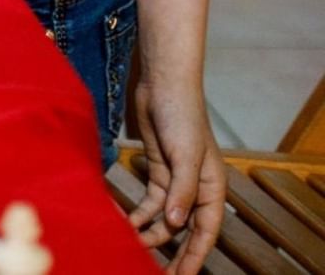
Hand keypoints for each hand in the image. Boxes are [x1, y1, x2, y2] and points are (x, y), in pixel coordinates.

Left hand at [128, 78, 224, 271]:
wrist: (163, 84)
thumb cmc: (181, 115)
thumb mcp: (184, 154)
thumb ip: (181, 190)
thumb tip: (176, 223)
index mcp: (212, 187)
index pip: (206, 230)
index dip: (196, 255)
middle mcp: (195, 187)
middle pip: (185, 228)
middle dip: (173, 252)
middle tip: (159, 273)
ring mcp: (175, 179)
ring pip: (164, 217)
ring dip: (150, 231)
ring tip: (133, 246)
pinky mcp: (157, 168)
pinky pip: (149, 200)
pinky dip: (140, 212)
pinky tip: (127, 221)